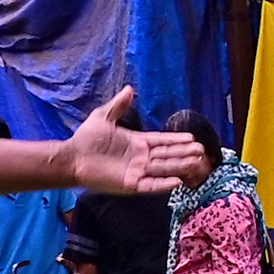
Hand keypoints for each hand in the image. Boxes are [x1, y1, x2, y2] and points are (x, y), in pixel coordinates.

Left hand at [59, 89, 207, 195]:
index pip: (162, 141)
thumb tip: (130, 89)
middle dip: (184, 152)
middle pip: (167, 155)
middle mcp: (140, 158)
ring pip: (164, 168)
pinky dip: (163, 184)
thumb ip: (118, 105)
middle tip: (201, 151)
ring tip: (197, 163)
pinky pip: (151, 184)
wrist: (72, 158)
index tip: (192, 138)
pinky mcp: (131, 184)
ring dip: (180, 166)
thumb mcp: (103, 117)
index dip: (176, 140)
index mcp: (137, 143)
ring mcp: (137, 171)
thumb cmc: (86, 138)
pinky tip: (177, 181)